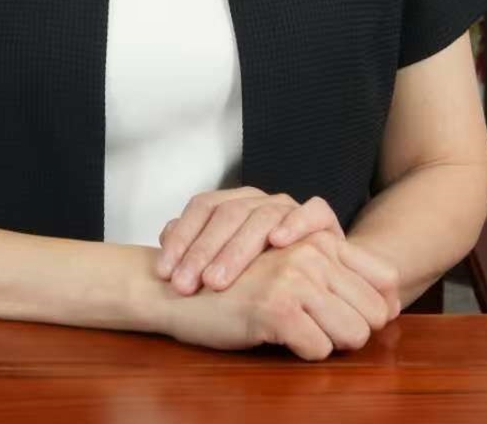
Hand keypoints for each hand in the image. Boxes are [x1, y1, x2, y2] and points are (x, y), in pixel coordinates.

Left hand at [156, 187, 343, 294]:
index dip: (182, 238)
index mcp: (233, 203)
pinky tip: (277, 242)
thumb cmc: (263, 272)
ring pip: (261, 216)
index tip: (165, 273)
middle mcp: (259, 200)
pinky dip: (295, 224)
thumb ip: (195, 246)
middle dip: (202, 251)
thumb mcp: (224, 263)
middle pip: (227, 214)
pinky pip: (312, 212)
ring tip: (216, 281)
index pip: (202, 208)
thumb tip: (164, 235)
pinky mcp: (322, 220)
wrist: (317, 273)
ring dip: (236, 249)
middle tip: (185, 285)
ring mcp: (289, 208)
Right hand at [158, 229, 398, 358]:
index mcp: (319, 238)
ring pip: (352, 334)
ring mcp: (296, 276)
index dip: (375, 310)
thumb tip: (396, 302)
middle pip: (374, 314)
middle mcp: (312, 251)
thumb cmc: (234, 284)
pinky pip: (318, 349)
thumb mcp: (291, 268)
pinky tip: (271, 334)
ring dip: (326, 342)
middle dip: (351, 331)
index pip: (385, 280)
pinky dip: (301, 352)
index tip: (351, 320)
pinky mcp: (277, 305)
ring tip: (288, 329)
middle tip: (310, 328)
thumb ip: (338, 275)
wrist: (175, 289)